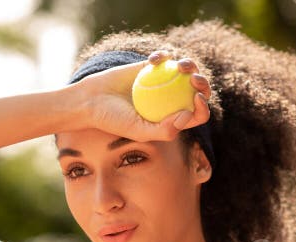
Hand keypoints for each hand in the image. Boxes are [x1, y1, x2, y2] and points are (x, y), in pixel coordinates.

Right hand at [72, 50, 211, 141]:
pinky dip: (162, 56)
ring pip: (185, 71)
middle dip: (203, 83)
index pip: (197, 114)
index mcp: (173, 118)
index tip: (196, 98)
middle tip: (194, 79)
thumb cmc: (114, 120)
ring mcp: (163, 82)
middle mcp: (171, 100)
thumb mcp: (139, 131)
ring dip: (189, 65)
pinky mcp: (151, 66)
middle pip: (196, 90)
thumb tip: (187, 115)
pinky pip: (164, 57)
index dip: (203, 106)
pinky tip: (154, 59)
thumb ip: (164, 130)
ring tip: (180, 65)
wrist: (92, 100)